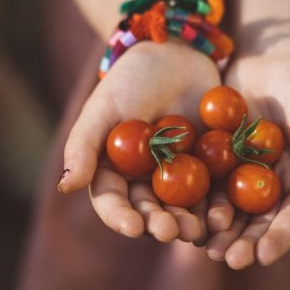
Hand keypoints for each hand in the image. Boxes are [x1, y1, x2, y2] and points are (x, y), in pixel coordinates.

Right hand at [58, 40, 220, 242]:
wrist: (176, 56)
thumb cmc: (133, 79)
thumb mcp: (104, 108)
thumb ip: (84, 145)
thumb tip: (65, 186)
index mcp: (116, 170)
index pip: (113, 201)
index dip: (120, 217)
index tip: (132, 227)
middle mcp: (146, 178)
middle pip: (150, 210)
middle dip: (159, 224)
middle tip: (171, 233)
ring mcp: (178, 174)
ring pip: (182, 207)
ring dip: (190, 222)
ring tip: (198, 232)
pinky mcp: (208, 165)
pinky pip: (213, 189)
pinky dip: (217, 203)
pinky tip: (224, 214)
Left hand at [206, 51, 289, 268]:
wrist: (273, 57)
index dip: (280, 238)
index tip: (261, 256)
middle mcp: (273, 183)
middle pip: (258, 221)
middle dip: (243, 241)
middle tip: (225, 258)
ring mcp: (243, 172)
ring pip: (230, 208)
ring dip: (217, 228)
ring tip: (201, 245)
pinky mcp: (218, 157)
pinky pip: (207, 181)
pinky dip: (197, 199)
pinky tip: (184, 212)